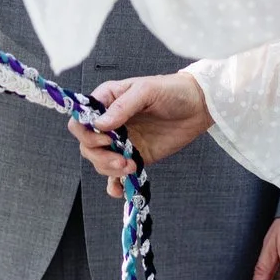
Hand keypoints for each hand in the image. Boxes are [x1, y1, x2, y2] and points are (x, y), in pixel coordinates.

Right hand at [68, 72, 214, 198]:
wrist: (198, 106)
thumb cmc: (172, 90)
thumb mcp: (146, 91)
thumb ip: (122, 107)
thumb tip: (100, 124)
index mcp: (107, 101)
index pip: (81, 120)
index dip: (87, 133)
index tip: (105, 139)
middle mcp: (110, 122)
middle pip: (87, 145)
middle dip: (100, 155)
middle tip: (121, 159)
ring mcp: (122, 141)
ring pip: (100, 161)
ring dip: (110, 169)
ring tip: (132, 166)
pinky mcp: (135, 156)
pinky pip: (116, 174)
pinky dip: (114, 184)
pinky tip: (120, 189)